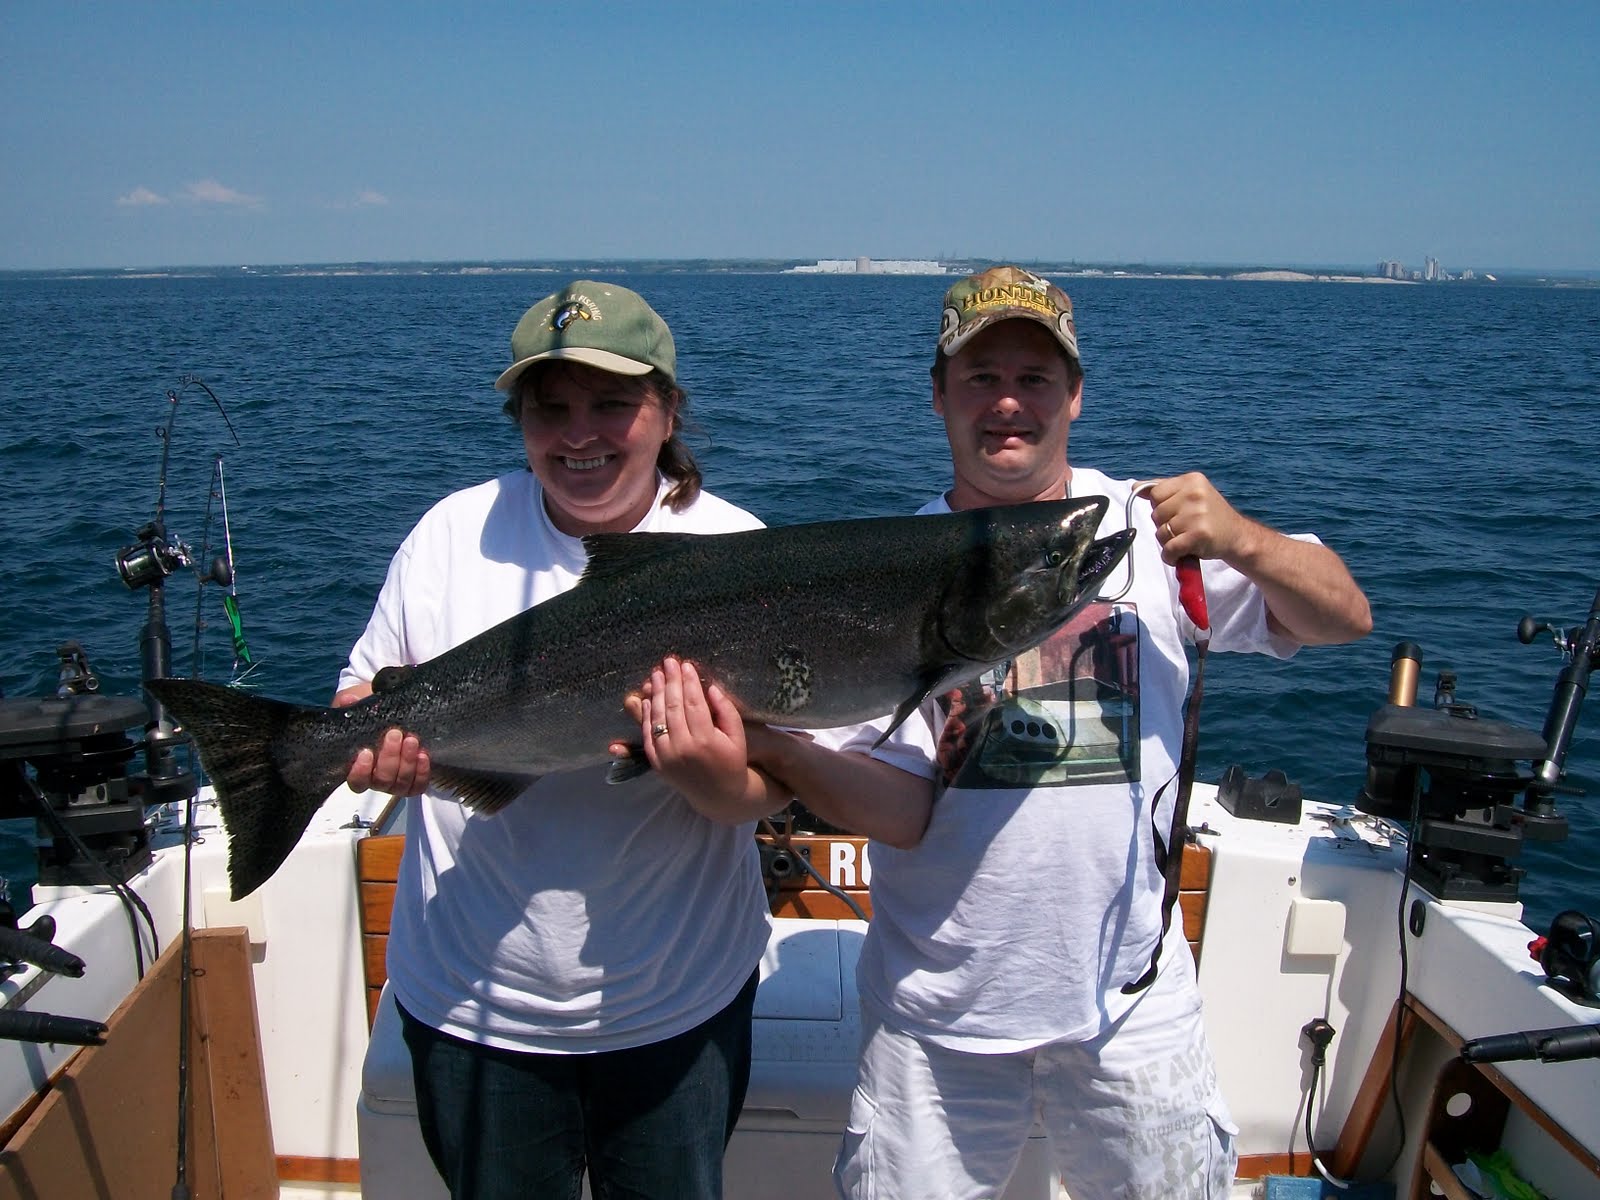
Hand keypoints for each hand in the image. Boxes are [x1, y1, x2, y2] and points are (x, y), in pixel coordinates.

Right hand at [332, 680, 430, 796]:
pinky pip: (418, 785)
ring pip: (401, 783)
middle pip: (382, 780)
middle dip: (389, 757)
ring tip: (412, 740)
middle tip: (395, 734)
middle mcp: (376, 779)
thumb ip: (351, 706)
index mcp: (358, 767)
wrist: (399, 719)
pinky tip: (423, 755)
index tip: (366, 752)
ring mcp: (396, 783)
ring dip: (407, 762)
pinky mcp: (414, 782)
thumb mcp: (360, 709)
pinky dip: (422, 772)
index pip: (356, 781)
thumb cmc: (374, 717)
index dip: (360, 771)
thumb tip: (347, 700)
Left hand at [611, 657, 752, 813]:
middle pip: (673, 707)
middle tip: (669, 662)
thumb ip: (726, 711)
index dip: (689, 682)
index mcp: (706, 741)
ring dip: (656, 693)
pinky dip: (647, 714)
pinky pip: (648, 734)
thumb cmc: (732, 761)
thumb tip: (711, 687)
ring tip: (657, 674)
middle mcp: (683, 749)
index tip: (686, 665)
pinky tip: (649, 698)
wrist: (718, 795)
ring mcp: (667, 757)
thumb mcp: (737, 736)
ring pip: (658, 718)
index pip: (694, 703)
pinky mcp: (657, 763)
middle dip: (670, 681)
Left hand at [1140, 471, 1249, 564]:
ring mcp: (1198, 514)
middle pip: (1156, 513)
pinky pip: (1169, 548)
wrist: (1237, 536)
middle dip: (1165, 525)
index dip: (1161, 506)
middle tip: (1184, 528)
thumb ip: (1164, 489)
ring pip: (1161, 532)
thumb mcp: (1190, 494)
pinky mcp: (1199, 534)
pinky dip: (1171, 556)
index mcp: (1192, 480)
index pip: (1155, 493)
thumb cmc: (1209, 515)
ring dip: (1168, 542)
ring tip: (1186, 539)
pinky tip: (1181, 555)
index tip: (1176, 512)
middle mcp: (1195, 493)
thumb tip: (1135, 486)